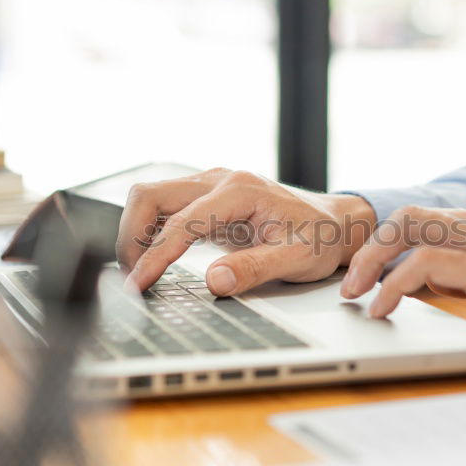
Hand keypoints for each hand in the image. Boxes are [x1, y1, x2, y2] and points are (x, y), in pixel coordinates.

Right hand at [116, 168, 375, 294]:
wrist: (333, 223)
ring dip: (137, 232)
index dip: (154, 256)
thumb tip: (214, 281)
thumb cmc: (320, 238)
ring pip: (151, 198)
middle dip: (132, 236)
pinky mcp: (206, 199)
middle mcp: (220, 180)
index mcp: (240, 191)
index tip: (138, 286)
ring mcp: (210, 185)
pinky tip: (154, 260)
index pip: (181, 222)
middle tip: (133, 277)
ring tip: (141, 271)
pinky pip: (165, 208)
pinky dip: (151, 232)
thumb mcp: (297, 259)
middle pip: (150, 195)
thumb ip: (256, 269)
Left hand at [341, 206, 465, 353]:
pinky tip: (385, 308)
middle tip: (351, 282)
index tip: (369, 269)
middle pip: (410, 216)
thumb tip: (434, 282)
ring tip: (359, 298)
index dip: (391, 241)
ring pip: (410, 232)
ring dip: (372, 265)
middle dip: (371, 247)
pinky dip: (395, 284)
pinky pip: (426, 263)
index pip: (429, 217)